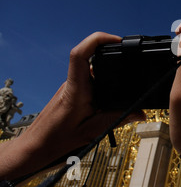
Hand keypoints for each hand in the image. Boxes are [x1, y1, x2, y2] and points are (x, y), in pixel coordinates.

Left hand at [0, 32, 144, 182]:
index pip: (81, 54)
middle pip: (91, 57)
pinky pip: (89, 78)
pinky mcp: (72, 91)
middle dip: (112, 54)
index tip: (118, 40)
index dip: (98, 40)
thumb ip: (117, 120)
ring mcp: (71, 85)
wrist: (35, 146)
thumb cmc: (56, 140)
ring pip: (92, 69)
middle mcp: (72, 83)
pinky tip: (109, 96)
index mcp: (76, 89)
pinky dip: (103, 82)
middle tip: (130, 61)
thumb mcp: (92, 132)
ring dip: (107, 71)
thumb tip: (139, 113)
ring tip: (123, 80)